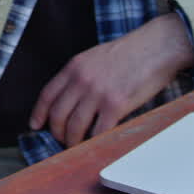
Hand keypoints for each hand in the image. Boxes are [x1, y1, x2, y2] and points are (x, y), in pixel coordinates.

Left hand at [29, 12, 193, 146]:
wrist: (157, 46)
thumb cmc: (131, 52)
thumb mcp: (96, 57)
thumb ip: (81, 75)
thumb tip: (71, 99)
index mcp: (75, 67)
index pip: (47, 95)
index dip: (39, 114)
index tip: (36, 126)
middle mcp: (82, 80)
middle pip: (58, 115)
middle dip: (57, 133)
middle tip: (63, 140)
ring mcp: (98, 93)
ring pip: (74, 127)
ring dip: (73, 142)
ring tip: (78, 146)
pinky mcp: (116, 105)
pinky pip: (98, 131)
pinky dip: (94, 142)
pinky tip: (96, 145)